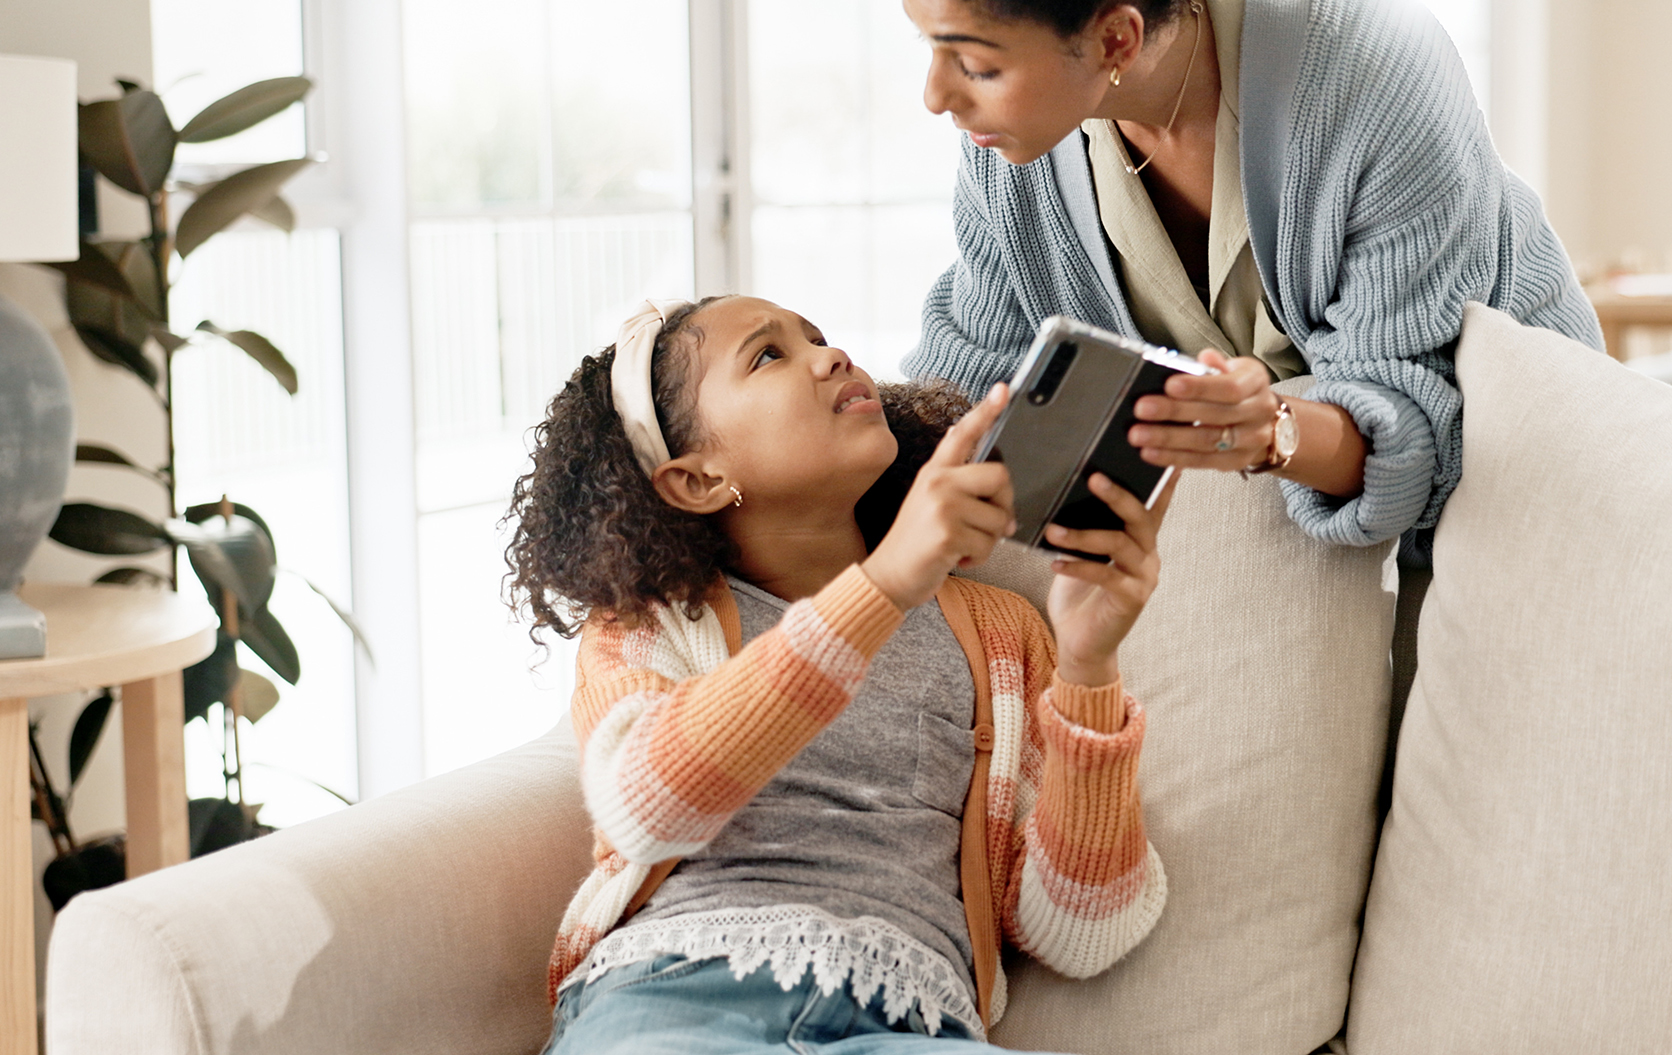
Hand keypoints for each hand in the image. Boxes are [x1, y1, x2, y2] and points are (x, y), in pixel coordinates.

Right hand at [862, 384, 1015, 610]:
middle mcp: (938, 482)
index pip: (964, 434)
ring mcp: (942, 506)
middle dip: (1004, 505)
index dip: (987, 411)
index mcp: (935, 471)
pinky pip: (989, 543)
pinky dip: (980, 558)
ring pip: (999, 518)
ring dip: (989, 541)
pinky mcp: (948, 533)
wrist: (889, 576)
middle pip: (1000, 476)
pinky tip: (958, 559)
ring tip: (962, 546)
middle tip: (988, 525)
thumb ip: (954, 479)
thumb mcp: (928, 501)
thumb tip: (983, 459)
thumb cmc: (916, 543)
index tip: (1004, 390)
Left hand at [1043, 472, 1177, 686]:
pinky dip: (1079, 566)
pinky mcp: (1132, 598)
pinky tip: (1055, 563)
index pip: (1153, 503)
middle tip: (1093, 477)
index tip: (1155, 451)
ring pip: (1120, 543)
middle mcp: (1149, 554)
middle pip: (1140, 516)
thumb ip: (1085, 524)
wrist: (1082, 643)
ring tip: (1053, 530)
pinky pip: (1107, 575)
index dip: (1159, 479)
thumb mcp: (1081, 552)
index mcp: (1140, 539)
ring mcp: (1144, 576)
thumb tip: (1065, 488)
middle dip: (1117, 494)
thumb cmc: (1079, 594)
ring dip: (1084, 535)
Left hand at [1128, 349, 1277, 471]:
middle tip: (1142, 409)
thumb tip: (1203, 359)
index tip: (1169, 385)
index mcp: (1255, 382)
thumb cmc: (1237, 389)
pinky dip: (1174, 457)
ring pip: (1207, 441)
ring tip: (1139, 435)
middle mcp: (1258, 412)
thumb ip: (1214, 365)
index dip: (1199, 387)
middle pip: (1214, 415)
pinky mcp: (1236, 461)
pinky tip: (1150, 452)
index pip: (1229, 387)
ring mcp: (1250, 440)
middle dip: (1175, 412)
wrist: (1263, 420)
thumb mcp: (1231, 369)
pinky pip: (1202, 461)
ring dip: (1169, 439)